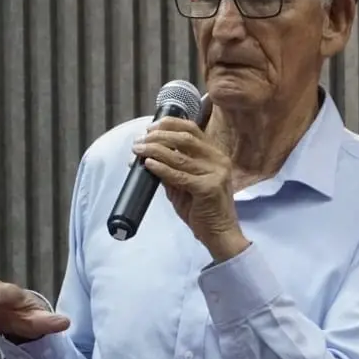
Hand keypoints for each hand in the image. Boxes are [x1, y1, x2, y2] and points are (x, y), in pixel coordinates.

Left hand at [131, 117, 249, 260]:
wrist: (220, 234)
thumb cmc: (203, 209)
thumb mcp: (185, 185)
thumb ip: (172, 169)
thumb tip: (146, 156)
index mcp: (215, 155)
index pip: (192, 130)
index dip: (169, 124)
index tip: (150, 128)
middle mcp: (218, 160)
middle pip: (184, 138)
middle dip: (158, 136)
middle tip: (140, 141)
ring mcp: (215, 174)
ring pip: (179, 156)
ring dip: (154, 150)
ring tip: (138, 151)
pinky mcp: (208, 188)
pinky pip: (179, 175)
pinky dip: (161, 168)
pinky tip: (148, 164)